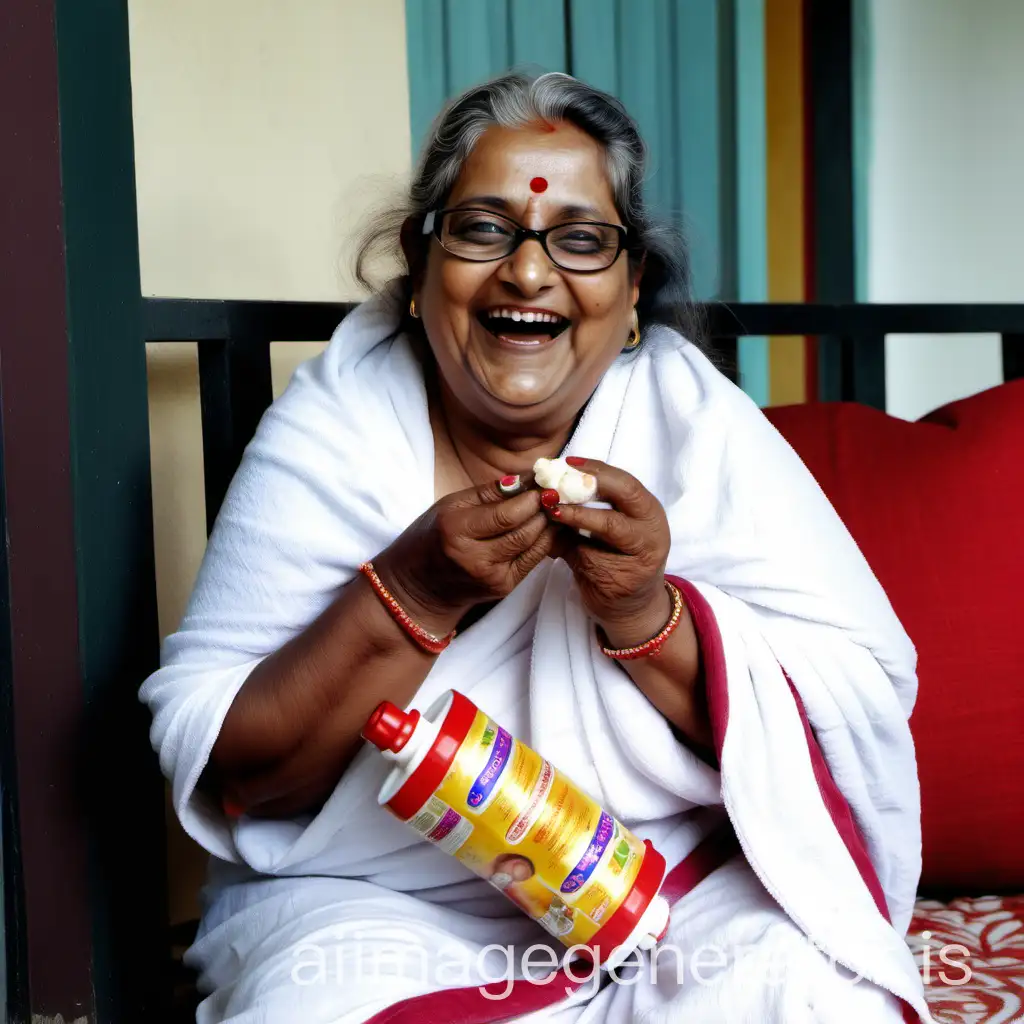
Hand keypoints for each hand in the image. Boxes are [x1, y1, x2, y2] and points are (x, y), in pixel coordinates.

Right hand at [374, 476, 562, 635]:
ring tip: (557, 504)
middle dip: (545, 508)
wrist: (418, 586)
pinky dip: (546, 539)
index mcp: (456, 532)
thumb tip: (527, 477)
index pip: (507, 514)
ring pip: (535, 545)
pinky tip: (550, 524)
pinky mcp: (503, 588)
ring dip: (550, 523)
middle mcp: (475, 558)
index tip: (544, 481)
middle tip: (558, 490)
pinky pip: (533, 559)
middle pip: (525, 530)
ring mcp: (492, 577)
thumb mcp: (450, 505)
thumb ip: (489, 492)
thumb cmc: (431, 536)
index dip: (531, 497)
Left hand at [541, 458, 671, 646]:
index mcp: (645, 509)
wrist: (628, 608)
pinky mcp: (629, 577)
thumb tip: (540, 488)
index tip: (566, 462)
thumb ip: (577, 511)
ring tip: (553, 510)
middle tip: (558, 483)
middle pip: (625, 492)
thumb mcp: (595, 532)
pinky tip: (554, 540)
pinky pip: (597, 555)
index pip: (622, 479)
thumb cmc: (610, 562)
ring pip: (611, 524)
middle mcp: (652, 526)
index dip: (595, 468)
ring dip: (579, 514)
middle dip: (589, 483)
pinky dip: (573, 545)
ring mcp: (645, 552)